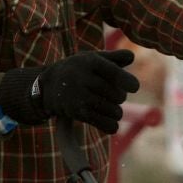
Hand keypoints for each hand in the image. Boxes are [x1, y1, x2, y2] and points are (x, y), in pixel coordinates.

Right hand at [0, 49, 138, 133]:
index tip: (134, 88)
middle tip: (109, 94)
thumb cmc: (78, 69)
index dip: (128, 82)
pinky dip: (111, 125)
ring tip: (108, 106)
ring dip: (116, 112)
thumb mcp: (93, 58)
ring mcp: (78, 96)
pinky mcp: (77, 112)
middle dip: (120, 97)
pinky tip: (111, 123)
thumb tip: (131, 57)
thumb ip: (114, 57)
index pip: (115, 74)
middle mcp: (82, 78)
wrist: (48, 86)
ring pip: (114, 111)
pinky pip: (105, 124)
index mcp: (90, 62)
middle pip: (119, 95)